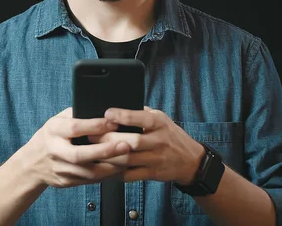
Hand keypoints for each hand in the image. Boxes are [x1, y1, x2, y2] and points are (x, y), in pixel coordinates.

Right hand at [24, 107, 130, 188]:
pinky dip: (105, 176)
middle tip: (125, 145)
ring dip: (110, 167)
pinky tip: (118, 170)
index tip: (114, 123)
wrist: (32, 164)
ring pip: (87, 172)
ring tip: (127, 159)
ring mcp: (60, 169)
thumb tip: (102, 110)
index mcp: (54, 130)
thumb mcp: (58, 120)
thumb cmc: (50, 137)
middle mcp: (55, 150)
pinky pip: (89, 180)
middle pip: (81, 154)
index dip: (95, 126)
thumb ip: (76, 115)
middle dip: (105, 151)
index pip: (75, 128)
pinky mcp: (66, 182)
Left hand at [89, 106, 204, 184]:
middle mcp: (159, 141)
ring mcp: (156, 159)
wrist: (190, 160)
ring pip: (128, 160)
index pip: (141, 118)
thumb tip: (117, 105)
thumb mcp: (161, 118)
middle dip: (109, 138)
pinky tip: (103, 168)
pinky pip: (130, 175)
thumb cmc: (170, 135)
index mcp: (160, 123)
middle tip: (91, 135)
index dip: (123, 115)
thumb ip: (141, 113)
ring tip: (92, 152)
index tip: (106, 113)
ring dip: (108, 156)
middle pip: (132, 141)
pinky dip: (115, 173)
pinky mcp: (152, 174)